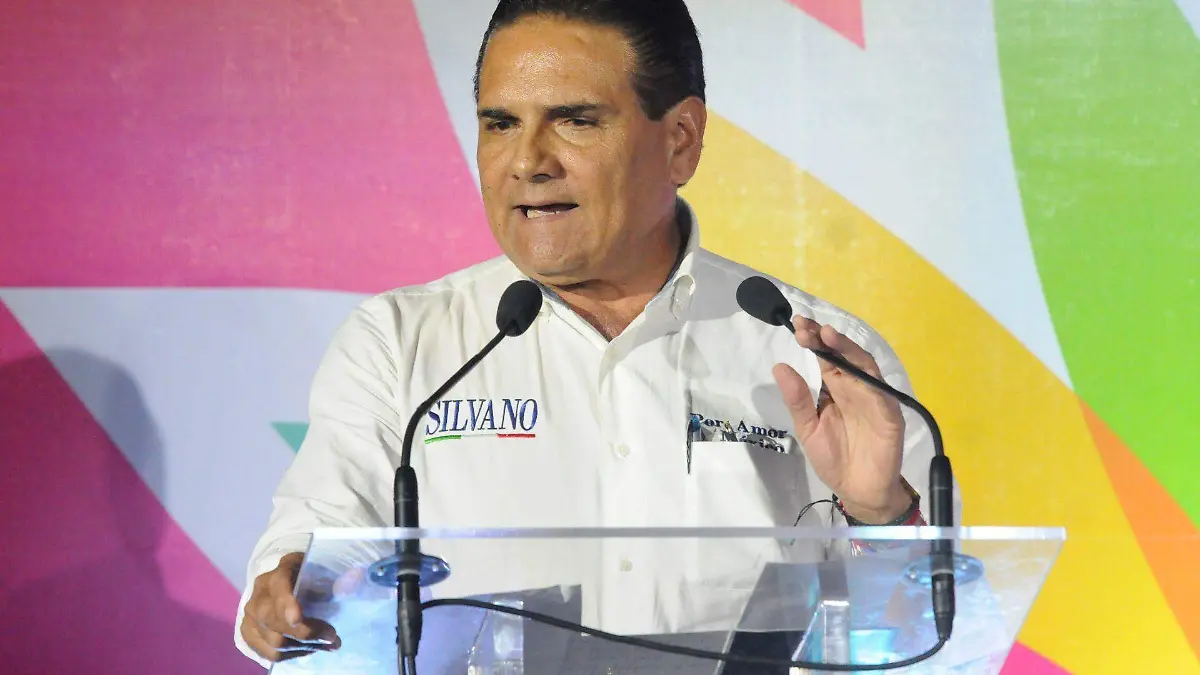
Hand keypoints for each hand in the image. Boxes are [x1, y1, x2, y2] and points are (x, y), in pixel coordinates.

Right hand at [240, 552, 340, 661]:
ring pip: (272, 640)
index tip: (297, 619)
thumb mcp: (322, 571)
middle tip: (332, 637)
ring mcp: (250, 615)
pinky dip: (291, 655)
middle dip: (305, 633)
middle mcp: (259, 593)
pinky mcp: (248, 632)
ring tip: (325, 645)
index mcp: (278, 572)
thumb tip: (357, 577)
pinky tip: (308, 649)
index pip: (278, 586)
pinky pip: (268, 653)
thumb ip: (339, 576)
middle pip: (273, 620)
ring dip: (303, 647)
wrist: (282, 587)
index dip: (285, 603)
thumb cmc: (307, 578)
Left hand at [772, 316, 910, 523]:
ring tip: (827, 335)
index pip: (825, 357)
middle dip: (826, 338)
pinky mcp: (889, 414)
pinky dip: (868, 379)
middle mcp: (855, 388)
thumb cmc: (834, 459)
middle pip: (843, 355)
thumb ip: (797, 400)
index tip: (797, 325)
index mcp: (835, 389)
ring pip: (864, 366)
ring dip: (847, 349)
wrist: (858, 490)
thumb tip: (779, 367)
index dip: (813, 340)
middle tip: (806, 326)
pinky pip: (881, 393)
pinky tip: (853, 367)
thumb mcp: (808, 428)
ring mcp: (874, 398)